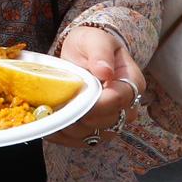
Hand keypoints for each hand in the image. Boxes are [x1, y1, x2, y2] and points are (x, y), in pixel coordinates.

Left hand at [48, 25, 146, 148]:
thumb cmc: (91, 45)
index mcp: (132, 82)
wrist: (82, 54)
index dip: (99, 102)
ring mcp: (112, 121)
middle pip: (109, 122)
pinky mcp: (96, 131)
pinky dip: (63, 137)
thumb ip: (100, 53)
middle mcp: (127, 107)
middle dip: (82, 116)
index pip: (120, 99)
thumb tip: (105, 71)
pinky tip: (49, 124)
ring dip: (71, 128)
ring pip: (95, 136)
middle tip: (59, 107)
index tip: (77, 98)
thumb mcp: (95, 40)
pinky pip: (81, 142)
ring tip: (52, 114)